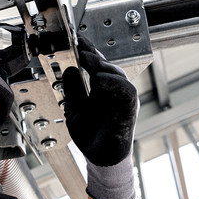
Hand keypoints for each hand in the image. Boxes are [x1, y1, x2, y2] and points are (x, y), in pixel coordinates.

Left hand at [61, 37, 138, 198]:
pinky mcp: (129, 110)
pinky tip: (99, 79)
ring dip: (102, 65)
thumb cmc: (91, 134)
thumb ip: (73, 90)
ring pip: (118, 75)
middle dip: (93, 54)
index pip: (97, 65)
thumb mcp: (74, 108)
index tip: (76, 40)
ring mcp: (122, 100)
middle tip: (80, 47)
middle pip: (107, 66)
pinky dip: (113, 83)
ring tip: (87, 59)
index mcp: (101, 88)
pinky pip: (126, 92)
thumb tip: (70, 69)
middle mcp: (114, 91)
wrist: (99, 158)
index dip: (88, 51)